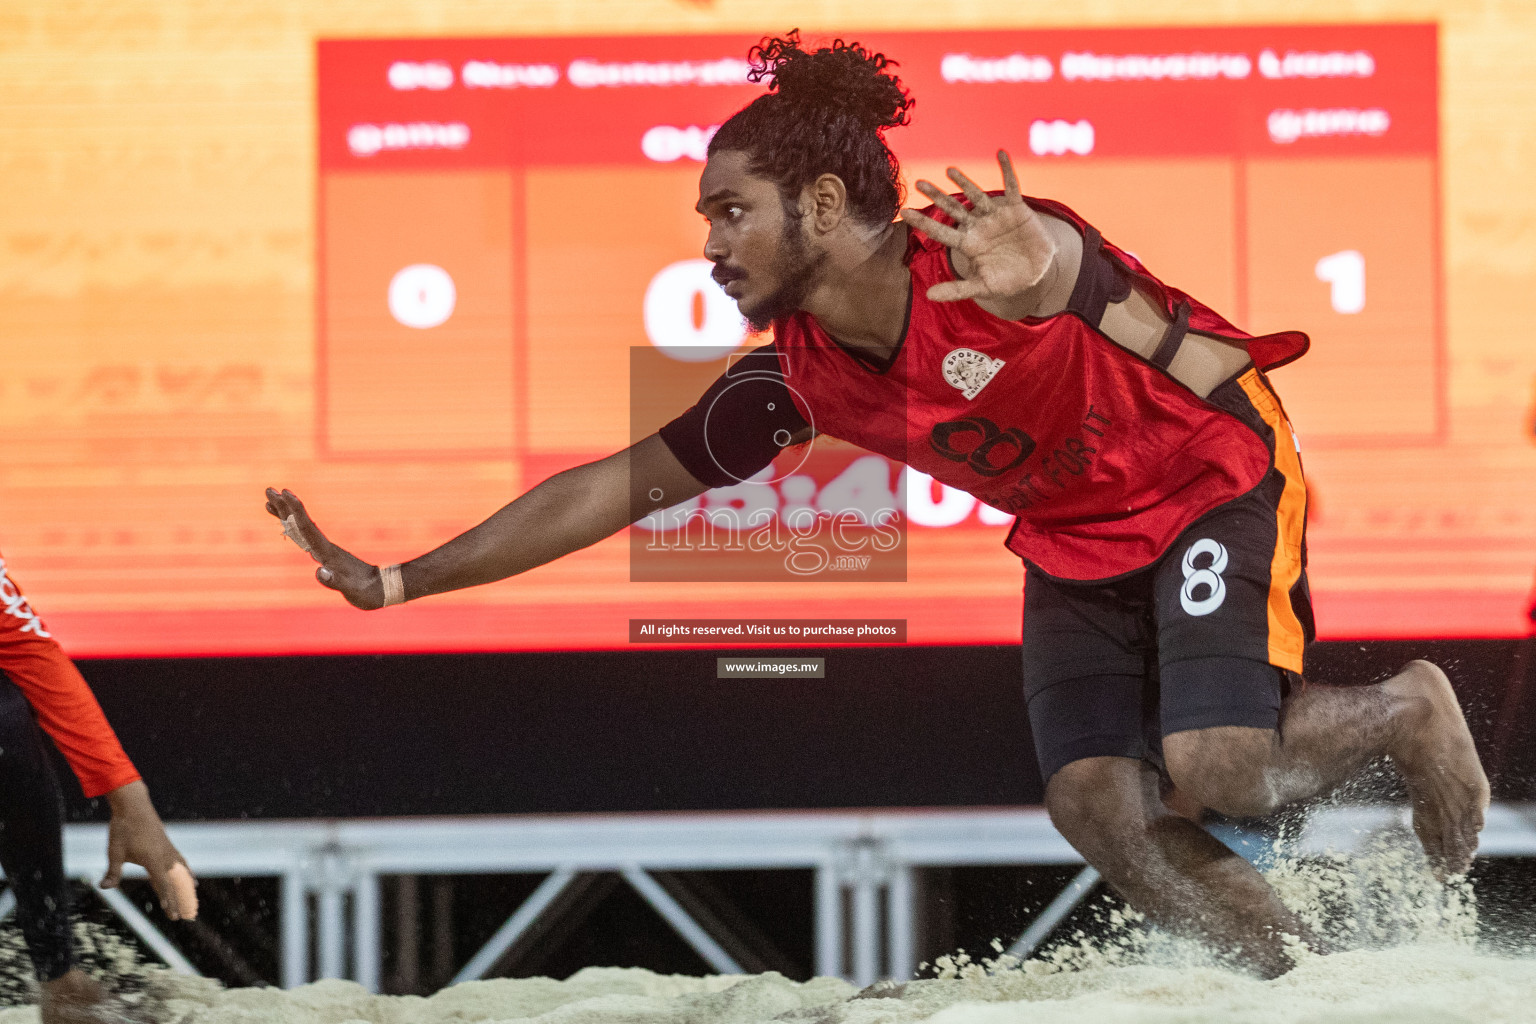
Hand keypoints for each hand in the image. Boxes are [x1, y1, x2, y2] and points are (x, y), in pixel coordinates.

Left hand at [100, 781, 197, 921]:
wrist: (134, 806)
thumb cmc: (123, 829)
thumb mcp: (114, 852)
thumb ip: (113, 872)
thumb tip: (104, 887)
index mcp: (153, 860)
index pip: (163, 885)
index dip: (168, 901)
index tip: (173, 916)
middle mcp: (165, 856)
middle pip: (175, 883)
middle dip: (180, 900)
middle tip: (185, 917)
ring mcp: (169, 850)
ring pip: (181, 873)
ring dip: (186, 887)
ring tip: (193, 899)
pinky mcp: (168, 845)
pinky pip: (182, 863)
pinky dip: (187, 872)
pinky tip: (191, 877)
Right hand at [265, 487, 386, 609]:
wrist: (381, 589)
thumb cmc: (366, 592)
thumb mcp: (351, 590)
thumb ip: (335, 581)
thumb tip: (319, 572)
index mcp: (327, 552)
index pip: (307, 528)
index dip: (295, 511)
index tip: (284, 493)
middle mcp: (325, 547)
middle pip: (301, 523)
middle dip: (284, 507)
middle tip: (268, 490)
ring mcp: (326, 550)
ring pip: (302, 528)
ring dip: (286, 515)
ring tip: (269, 503)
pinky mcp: (327, 555)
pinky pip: (306, 538)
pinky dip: (295, 529)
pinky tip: (289, 526)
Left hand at [899, 150, 1057, 303]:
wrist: (1037, 273)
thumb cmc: (1007, 280)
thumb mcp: (982, 287)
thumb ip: (957, 289)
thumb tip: (929, 296)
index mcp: (968, 243)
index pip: (940, 231)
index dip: (923, 222)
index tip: (904, 212)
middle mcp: (978, 226)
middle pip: (954, 209)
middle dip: (937, 196)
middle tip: (919, 183)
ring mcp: (996, 216)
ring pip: (978, 196)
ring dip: (965, 182)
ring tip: (950, 170)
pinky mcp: (1017, 209)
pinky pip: (1012, 186)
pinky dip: (1007, 170)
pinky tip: (1001, 153)